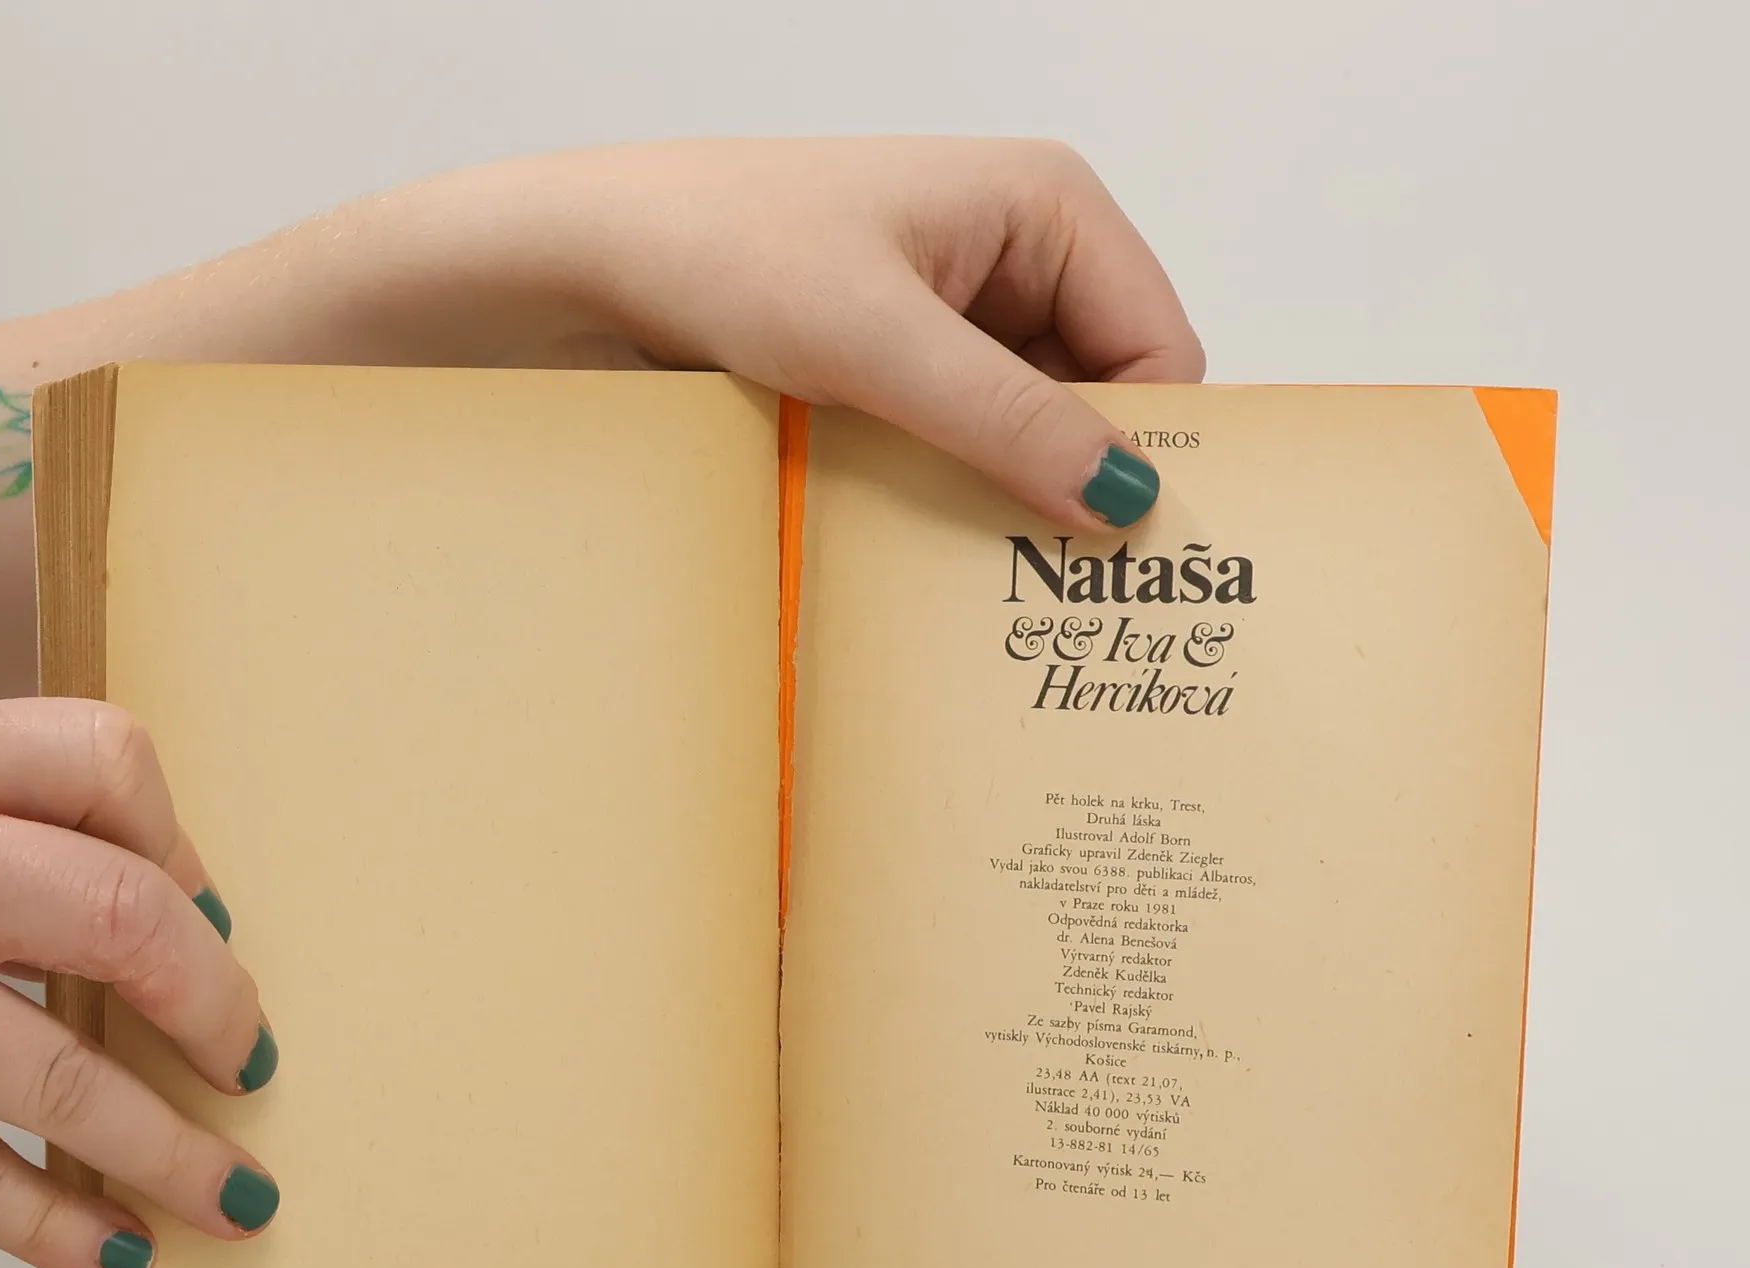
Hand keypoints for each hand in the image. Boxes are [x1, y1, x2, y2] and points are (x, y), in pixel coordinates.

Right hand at [0, 699, 279, 1267]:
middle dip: (215, 1008)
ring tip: (237, 1201)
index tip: (213, 926)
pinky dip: (50, 1223)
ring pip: (54, 1077)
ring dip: (170, 1152)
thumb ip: (18, 809)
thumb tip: (193, 917)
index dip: (186, 847)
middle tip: (253, 1067)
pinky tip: (117, 1252)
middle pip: (116, 918)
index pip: (102, 760)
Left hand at [403, 137, 1203, 531]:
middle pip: (1104, 397)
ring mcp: (958, 315)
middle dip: (1075, 481)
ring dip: (1007, 495)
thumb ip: (1007, 417)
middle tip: (1048, 580)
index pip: (1160, 347)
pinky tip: (922, 537)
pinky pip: (965, 444)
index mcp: (1046, 206)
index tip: (1117, 548)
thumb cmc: (721, 249)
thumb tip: (1122, 495)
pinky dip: (953, 492)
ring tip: (975, 565)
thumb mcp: (877, 341)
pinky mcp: (902, 365)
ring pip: (1031, 432)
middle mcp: (1016, 256)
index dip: (1150, 446)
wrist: (589, 262)